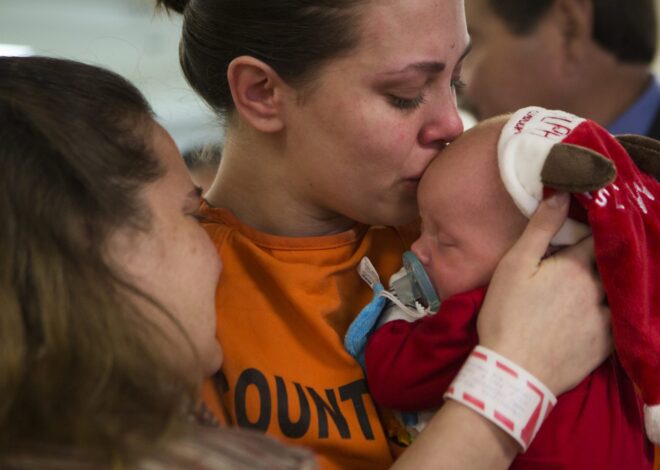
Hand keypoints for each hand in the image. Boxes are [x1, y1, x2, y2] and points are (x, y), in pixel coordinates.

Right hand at [477, 193, 611, 394]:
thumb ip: (540, 228)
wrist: (513, 373)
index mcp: (576, 268)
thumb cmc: (507, 315)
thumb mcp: (514, 266)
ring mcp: (606, 320)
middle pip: (609, 265)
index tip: (585, 225)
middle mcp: (599, 291)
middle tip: (582, 259)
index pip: (597, 237)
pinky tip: (595, 314)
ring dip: (607, 285)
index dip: (593, 228)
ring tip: (589, 287)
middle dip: (600, 257)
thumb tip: (562, 192)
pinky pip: (618, 321)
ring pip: (616, 293)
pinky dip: (611, 312)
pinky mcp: (605, 346)